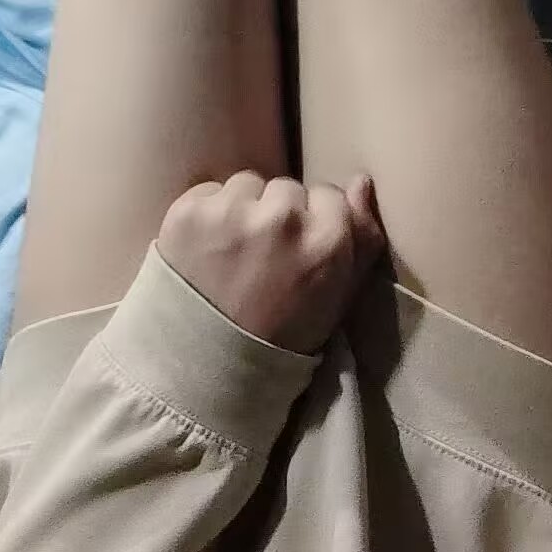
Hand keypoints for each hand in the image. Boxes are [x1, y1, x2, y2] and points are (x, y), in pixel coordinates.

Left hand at [157, 170, 384, 354]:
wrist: (207, 370)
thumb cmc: (282, 335)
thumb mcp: (338, 297)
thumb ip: (361, 238)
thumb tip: (362, 181)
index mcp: (326, 242)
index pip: (330, 194)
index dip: (314, 221)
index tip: (299, 250)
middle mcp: (282, 219)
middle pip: (286, 188)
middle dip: (278, 214)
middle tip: (263, 256)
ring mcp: (232, 213)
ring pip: (247, 185)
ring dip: (242, 209)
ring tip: (232, 253)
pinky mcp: (189, 213)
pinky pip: (208, 191)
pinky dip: (207, 214)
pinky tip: (206, 249)